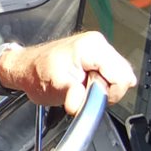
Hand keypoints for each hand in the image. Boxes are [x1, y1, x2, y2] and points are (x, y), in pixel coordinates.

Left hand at [2, 33, 136, 113]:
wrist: (26, 67)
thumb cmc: (36, 72)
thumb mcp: (53, 86)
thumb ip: (71, 94)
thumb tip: (79, 105)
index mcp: (92, 47)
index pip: (122, 76)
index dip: (107, 93)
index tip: (89, 96)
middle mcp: (99, 44)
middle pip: (123, 77)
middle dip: (106, 92)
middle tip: (83, 92)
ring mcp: (100, 50)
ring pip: (119, 78)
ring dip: (103, 90)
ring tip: (81, 88)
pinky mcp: (98, 58)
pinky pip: (112, 77)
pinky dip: (101, 86)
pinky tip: (85, 85)